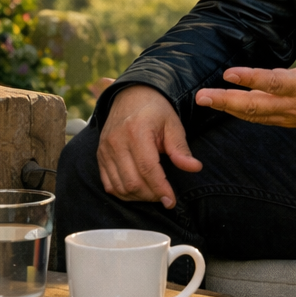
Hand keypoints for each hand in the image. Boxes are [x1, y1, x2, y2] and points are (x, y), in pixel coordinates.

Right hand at [96, 85, 202, 207]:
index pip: (147, 169)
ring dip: (138, 197)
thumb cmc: (155, 110)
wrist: (130, 95)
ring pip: (119, 187)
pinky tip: (137, 190)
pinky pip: (108, 184)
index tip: (171, 201)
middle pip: (132, 182)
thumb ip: (180, 148)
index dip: (160, 189)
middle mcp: (116, 141)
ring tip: (153, 193)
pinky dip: (123, 193)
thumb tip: (194, 168)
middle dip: (151, 195)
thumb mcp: (172, 124)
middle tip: (165, 196)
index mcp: (136, 131)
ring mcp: (105, 149)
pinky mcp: (100, 155)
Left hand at [194, 5, 295, 130]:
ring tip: (206, 101)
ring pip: (257, 116)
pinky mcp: (292, 121)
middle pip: (257, 106)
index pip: (274, 83)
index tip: (228, 74)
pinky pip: (263, 120)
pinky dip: (243, 115)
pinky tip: (227, 108)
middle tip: (202, 96)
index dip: (251, 79)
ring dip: (230, 109)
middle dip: (227, 101)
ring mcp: (293, 116)